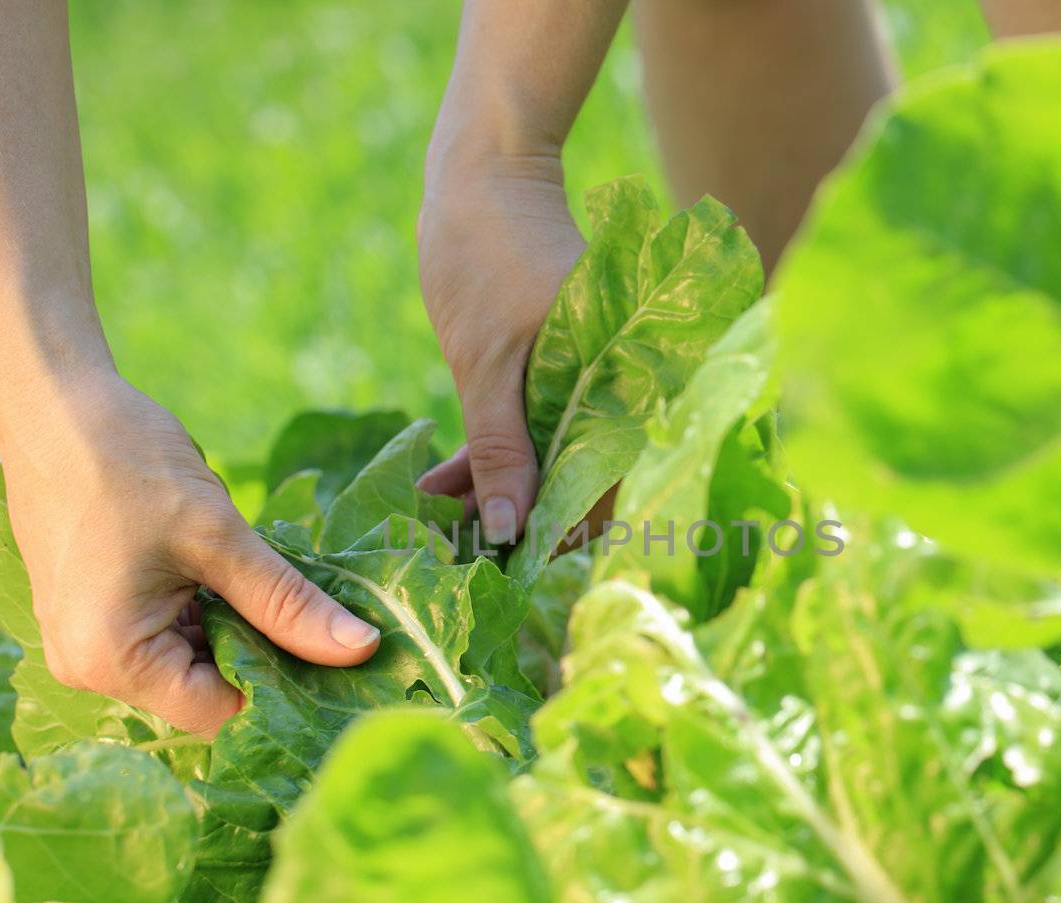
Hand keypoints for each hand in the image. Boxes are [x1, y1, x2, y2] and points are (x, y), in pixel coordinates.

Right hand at [0, 368, 380, 736]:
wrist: (51, 404)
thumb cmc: (126, 462)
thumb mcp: (220, 538)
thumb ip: (289, 604)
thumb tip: (363, 650)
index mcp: (109, 660)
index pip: (219, 711)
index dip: (280, 686)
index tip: (333, 654)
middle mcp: (86, 668)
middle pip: (202, 693)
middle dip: (260, 657)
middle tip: (316, 615)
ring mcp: (83, 643)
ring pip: (188, 665)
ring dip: (234, 631)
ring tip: (270, 586)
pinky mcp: (91, 616)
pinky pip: (164, 637)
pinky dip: (204, 615)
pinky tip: (229, 577)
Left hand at [416, 152, 583, 541]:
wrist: (484, 175)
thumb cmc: (490, 254)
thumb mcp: (488, 361)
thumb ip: (501, 447)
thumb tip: (510, 531)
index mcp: (625, 388)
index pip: (608, 489)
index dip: (561, 534)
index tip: (505, 569)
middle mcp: (615, 393)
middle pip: (577, 483)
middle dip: (519, 522)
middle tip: (455, 555)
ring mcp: (583, 385)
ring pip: (545, 462)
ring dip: (494, 496)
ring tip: (435, 526)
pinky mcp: (552, 377)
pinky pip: (527, 433)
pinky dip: (487, 461)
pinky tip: (440, 490)